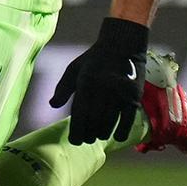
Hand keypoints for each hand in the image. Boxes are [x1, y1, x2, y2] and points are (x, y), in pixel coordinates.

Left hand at [49, 17, 147, 144]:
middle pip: (94, 121)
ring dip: (102, 133)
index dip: (76, 131)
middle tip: (86, 139)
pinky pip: (127, 119)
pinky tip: (116, 136)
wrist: (123, 44)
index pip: (79, 113)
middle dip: (89, 135)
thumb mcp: (75, 68)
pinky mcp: (134, 95)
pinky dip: (121, 131)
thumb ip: (63, 87)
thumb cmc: (95, 59)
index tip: (75, 141)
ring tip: (98, 135)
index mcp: (86, 81)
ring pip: (109, 122)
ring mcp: (119, 92)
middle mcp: (102, 87)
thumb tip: (53, 105)